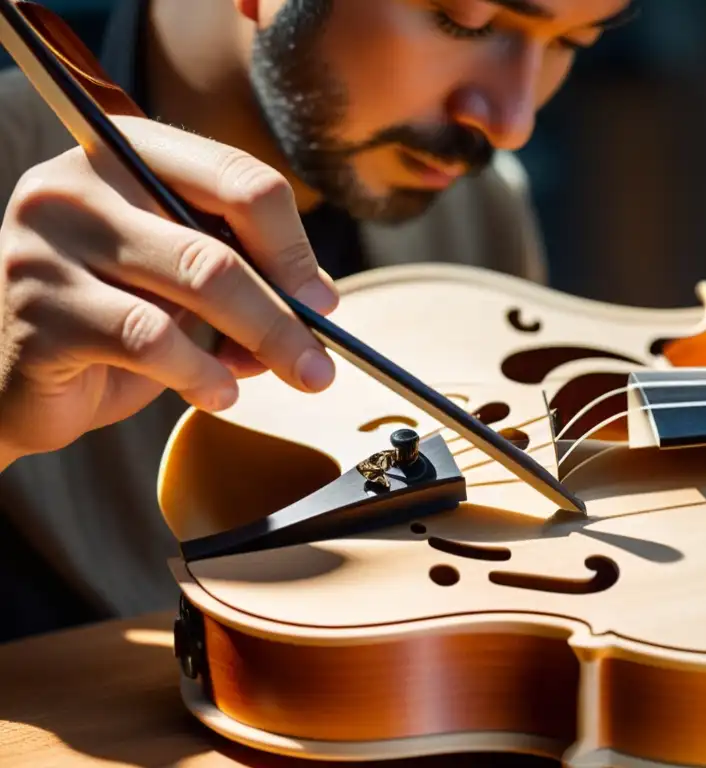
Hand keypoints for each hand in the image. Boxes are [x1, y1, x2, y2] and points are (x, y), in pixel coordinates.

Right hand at [0, 116, 339, 462]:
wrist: (11, 377)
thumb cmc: (112, 320)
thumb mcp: (184, 283)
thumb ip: (245, 274)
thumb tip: (318, 299)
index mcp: (127, 152)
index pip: (235, 177)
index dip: (293, 243)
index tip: (322, 300)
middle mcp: (79, 184)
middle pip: (219, 242)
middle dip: (287, 311)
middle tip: (322, 363)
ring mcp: (47, 243)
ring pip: (195, 282)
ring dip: (262, 341)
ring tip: (288, 376)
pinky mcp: (38, 310)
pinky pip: (149, 340)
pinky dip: (202, 373)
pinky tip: (219, 394)